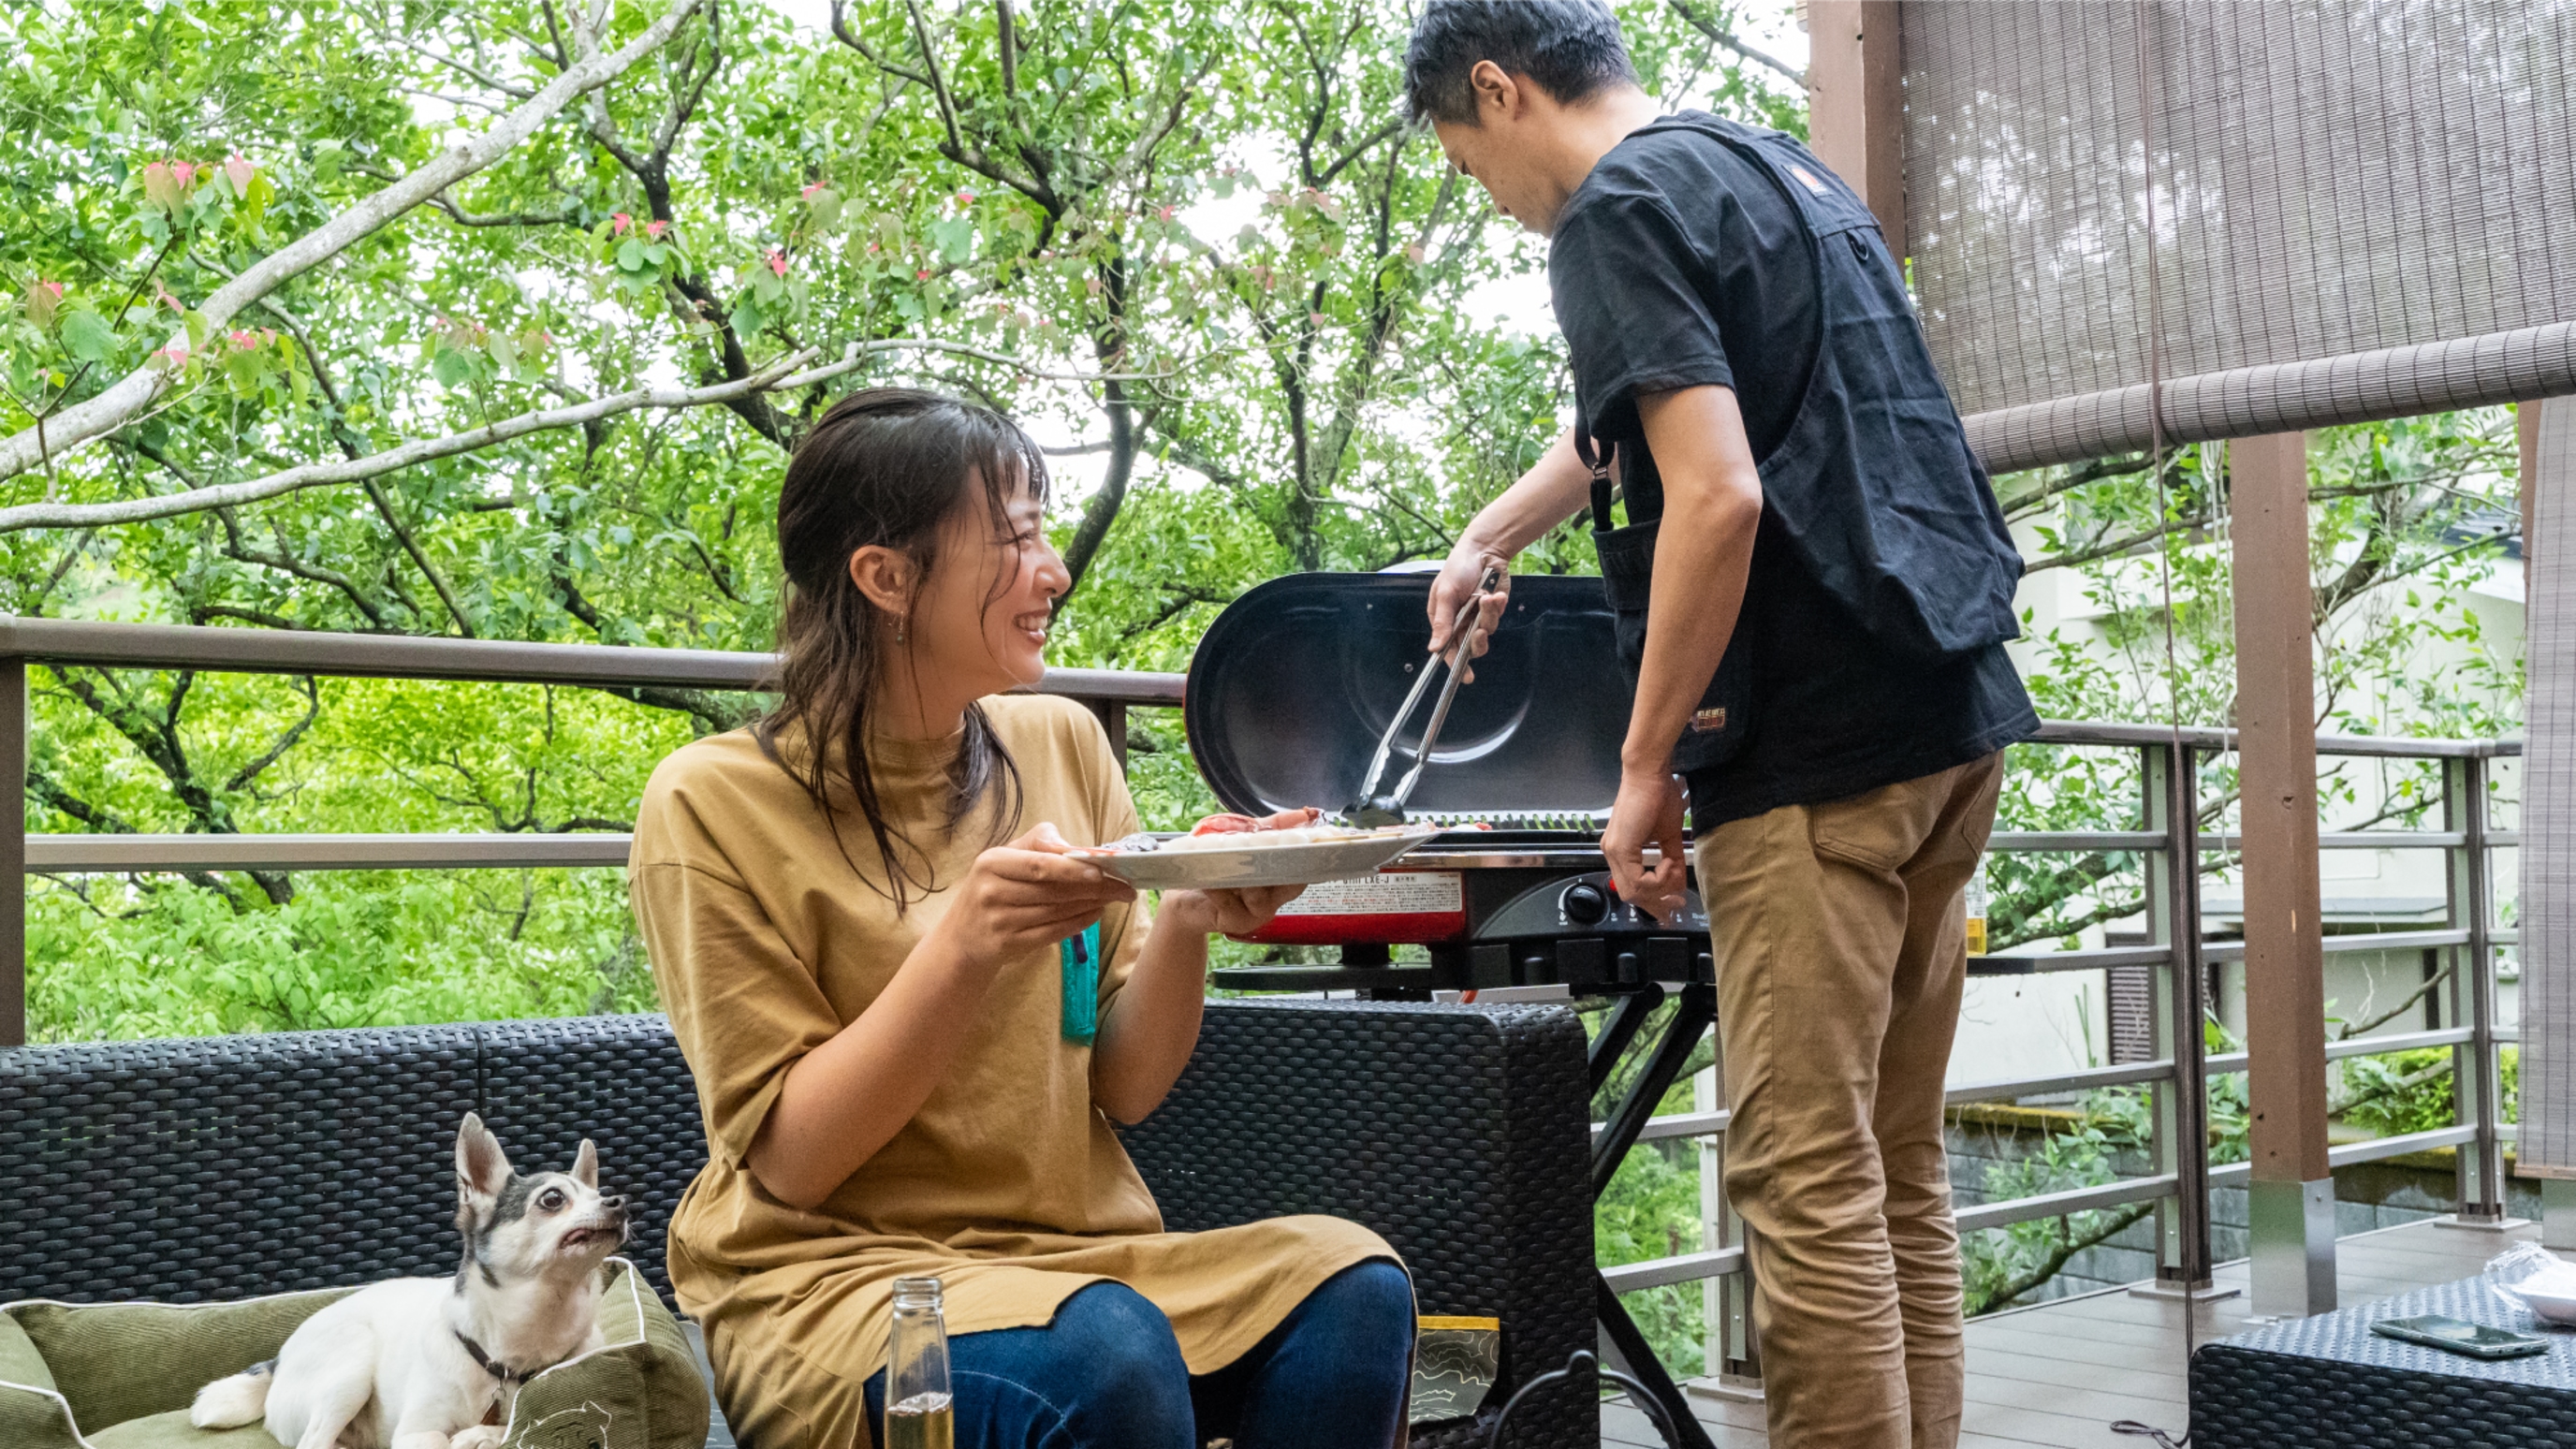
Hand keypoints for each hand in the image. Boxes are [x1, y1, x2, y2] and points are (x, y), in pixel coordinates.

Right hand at [935, 823, 1137, 973]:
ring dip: (1090, 904)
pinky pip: (1052, 933)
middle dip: (1094, 887)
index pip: (1038, 863)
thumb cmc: (991, 889)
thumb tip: (1076, 847)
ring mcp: (999, 921)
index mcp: (992, 862)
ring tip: (1114, 897)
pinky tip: (1095, 913)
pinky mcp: (1008, 945)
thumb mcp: (1003, 859)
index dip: (1071, 867)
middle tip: (1124, 886)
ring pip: (1056, 912)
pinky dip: (1078, 923)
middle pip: (1052, 889)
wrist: (961, 938)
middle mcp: (991, 891)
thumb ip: (1038, 844)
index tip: (1103, 868)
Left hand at [1161, 806, 1316, 935]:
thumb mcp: (1244, 839)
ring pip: (1259, 895)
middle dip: (1280, 866)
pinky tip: (1208, 878)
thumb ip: (1273, 828)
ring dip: (1245, 876)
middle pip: (1289, 887)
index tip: (1311, 843)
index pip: (1303, 874)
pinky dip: (1219, 888)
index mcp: (1278, 883)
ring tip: (1230, 860)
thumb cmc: (1216, 865)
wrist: (1184, 896)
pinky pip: (1229, 903)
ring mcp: (1254, 914)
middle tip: (1271, 847)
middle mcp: (1272, 901)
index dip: (1309, 860)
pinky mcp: (1233, 922)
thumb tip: (1303, 815)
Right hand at [1425, 537, 1510, 679]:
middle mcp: (1458, 622)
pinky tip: (1495, 594)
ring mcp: (1476, 618)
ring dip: (1488, 617)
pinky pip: (1495, 620)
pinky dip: (1496, 607)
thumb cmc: (1458, 568)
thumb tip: (1433, 648)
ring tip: (1487, 597)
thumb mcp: (1446, 593)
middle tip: (1480, 630)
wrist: (1484, 551)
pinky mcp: (1491, 612)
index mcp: (1442, 620)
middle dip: (1477, 640)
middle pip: (1468, 646)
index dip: (1454, 663)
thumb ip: (1442, 622)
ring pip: (1485, 634)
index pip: (1446, 648)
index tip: (1465, 676)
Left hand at [1601, 767, 1688, 923]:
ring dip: (1659, 890)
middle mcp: (1612, 853)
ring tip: (1675, 874)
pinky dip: (1658, 879)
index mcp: (1620, 851)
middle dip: (1657, 903)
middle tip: (1677, 903)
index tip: (1674, 903)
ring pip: (1633, 891)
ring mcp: (1613, 851)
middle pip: (1630, 895)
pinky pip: (1638, 880)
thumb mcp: (1668, 835)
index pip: (1632, 887)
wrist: (1650, 773)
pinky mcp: (1620, 848)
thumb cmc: (1658, 795)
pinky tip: (1669, 864)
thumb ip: (1672, 860)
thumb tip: (1680, 883)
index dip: (1653, 901)